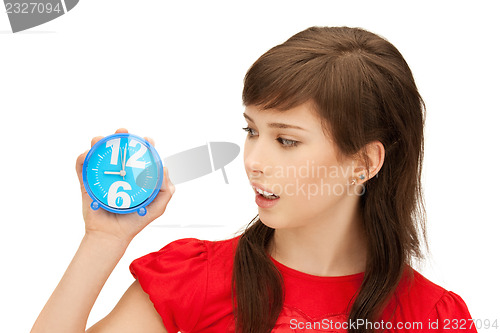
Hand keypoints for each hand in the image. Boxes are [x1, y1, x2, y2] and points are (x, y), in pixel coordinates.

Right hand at [76, 128, 174, 245]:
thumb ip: (165, 190)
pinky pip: (82, 169)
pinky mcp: (87, 184)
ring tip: (99, 140)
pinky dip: (82, 159)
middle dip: (120, 138)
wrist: (111, 236)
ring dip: (98, 144)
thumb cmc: (134, 222)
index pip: (139, 157)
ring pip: (99, 155)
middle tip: (122, 133)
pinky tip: (86, 155)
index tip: (147, 140)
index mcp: (134, 177)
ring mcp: (102, 178)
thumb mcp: (157, 207)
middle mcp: (118, 174)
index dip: (143, 146)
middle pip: (118, 151)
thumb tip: (163, 168)